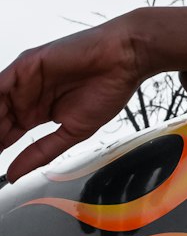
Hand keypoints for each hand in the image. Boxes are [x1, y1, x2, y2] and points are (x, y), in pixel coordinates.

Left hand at [0, 18, 143, 182]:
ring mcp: (25, 79)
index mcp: (37, 111)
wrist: (124, 60)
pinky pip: (0, 84)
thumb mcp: (71, 132)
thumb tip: (15, 175)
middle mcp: (28, 95)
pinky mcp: (26, 64)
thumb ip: (40, 152)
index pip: (7, 133)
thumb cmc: (108, 88)